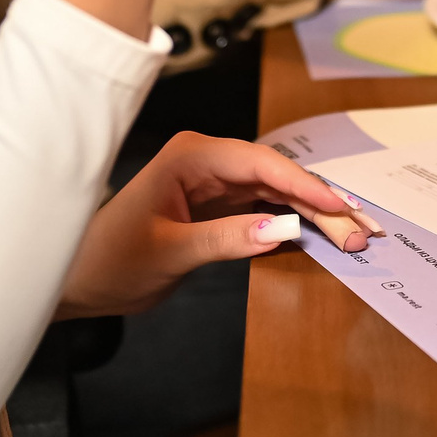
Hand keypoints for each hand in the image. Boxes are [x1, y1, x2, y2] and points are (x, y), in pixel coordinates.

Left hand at [56, 132, 381, 318]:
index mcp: (190, 157)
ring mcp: (214, 185)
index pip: (261, 163)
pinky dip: (294, 222)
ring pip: (277, 193)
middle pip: (277, 177)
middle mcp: (207, 163)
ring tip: (352, 236)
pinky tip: (321, 235)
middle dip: (320, 203)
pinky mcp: (218, 208)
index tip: (338, 206)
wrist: (77, 279)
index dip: (304, 184)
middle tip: (359, 230)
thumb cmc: (108, 259)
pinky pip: (265, 209)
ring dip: (314, 214)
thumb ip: (223, 239)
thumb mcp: (167, 252)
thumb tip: (276, 229)